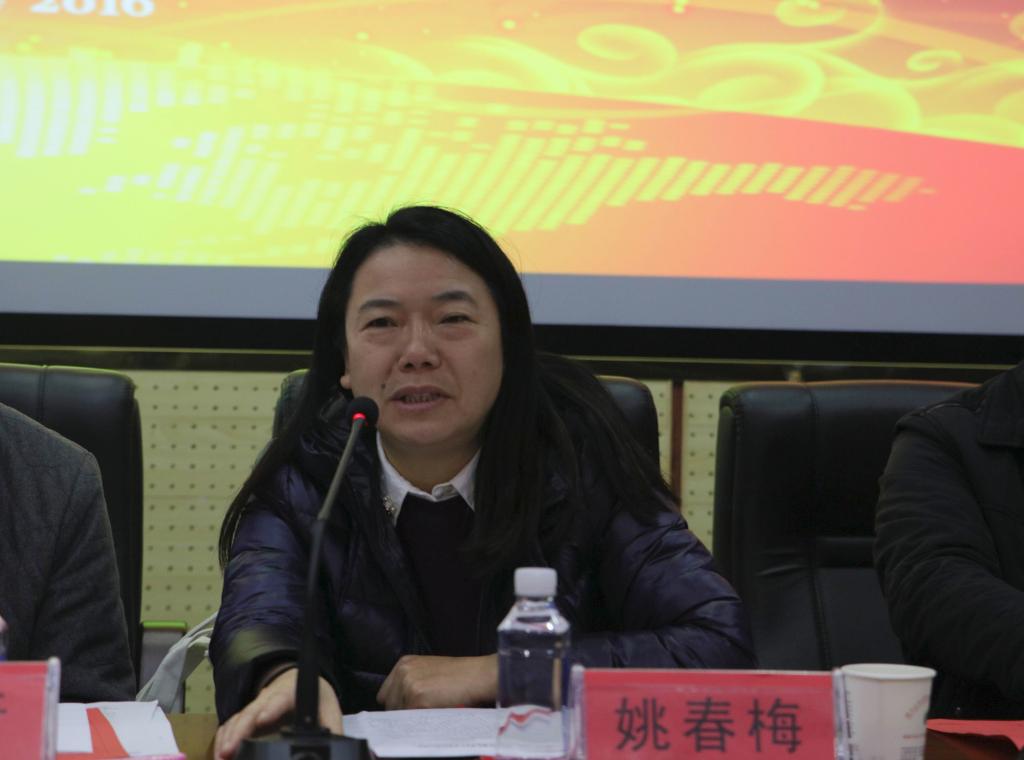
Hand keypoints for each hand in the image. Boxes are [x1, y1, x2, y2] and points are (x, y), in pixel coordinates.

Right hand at [214, 668, 343, 758]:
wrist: (299, 681)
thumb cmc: (316, 697)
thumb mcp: (330, 709)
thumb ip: (335, 728)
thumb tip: (345, 749)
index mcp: (293, 691)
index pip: (281, 698)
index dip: (271, 709)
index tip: (262, 720)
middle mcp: (270, 696)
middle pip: (253, 710)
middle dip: (240, 730)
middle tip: (230, 750)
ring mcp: (255, 706)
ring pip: (238, 718)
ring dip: (228, 738)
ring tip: (221, 757)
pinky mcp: (246, 717)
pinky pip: (232, 726)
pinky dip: (224, 739)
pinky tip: (220, 753)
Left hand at [377, 654, 497, 709]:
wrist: (477, 676)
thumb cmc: (459, 676)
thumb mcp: (429, 671)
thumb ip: (411, 682)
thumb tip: (400, 705)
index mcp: (404, 663)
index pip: (386, 693)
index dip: (397, 704)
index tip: (407, 710)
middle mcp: (402, 672)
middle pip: (389, 705)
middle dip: (402, 711)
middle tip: (421, 713)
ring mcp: (408, 684)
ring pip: (398, 715)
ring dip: (411, 717)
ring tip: (431, 712)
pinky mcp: (416, 698)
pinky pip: (410, 719)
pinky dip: (419, 721)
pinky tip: (433, 715)